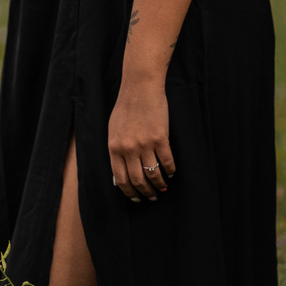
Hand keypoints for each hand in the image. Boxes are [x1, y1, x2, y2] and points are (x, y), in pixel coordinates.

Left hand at [108, 84, 175, 200]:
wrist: (140, 87)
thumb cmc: (126, 107)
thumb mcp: (114, 129)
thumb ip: (116, 150)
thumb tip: (120, 172)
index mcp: (114, 148)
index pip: (120, 179)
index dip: (129, 192)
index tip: (136, 198)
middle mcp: (128, 149)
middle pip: (137, 180)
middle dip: (145, 192)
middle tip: (152, 196)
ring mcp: (145, 144)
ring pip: (153, 174)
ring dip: (159, 185)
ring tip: (163, 188)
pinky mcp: (160, 138)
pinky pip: (167, 162)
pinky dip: (170, 171)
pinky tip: (171, 173)